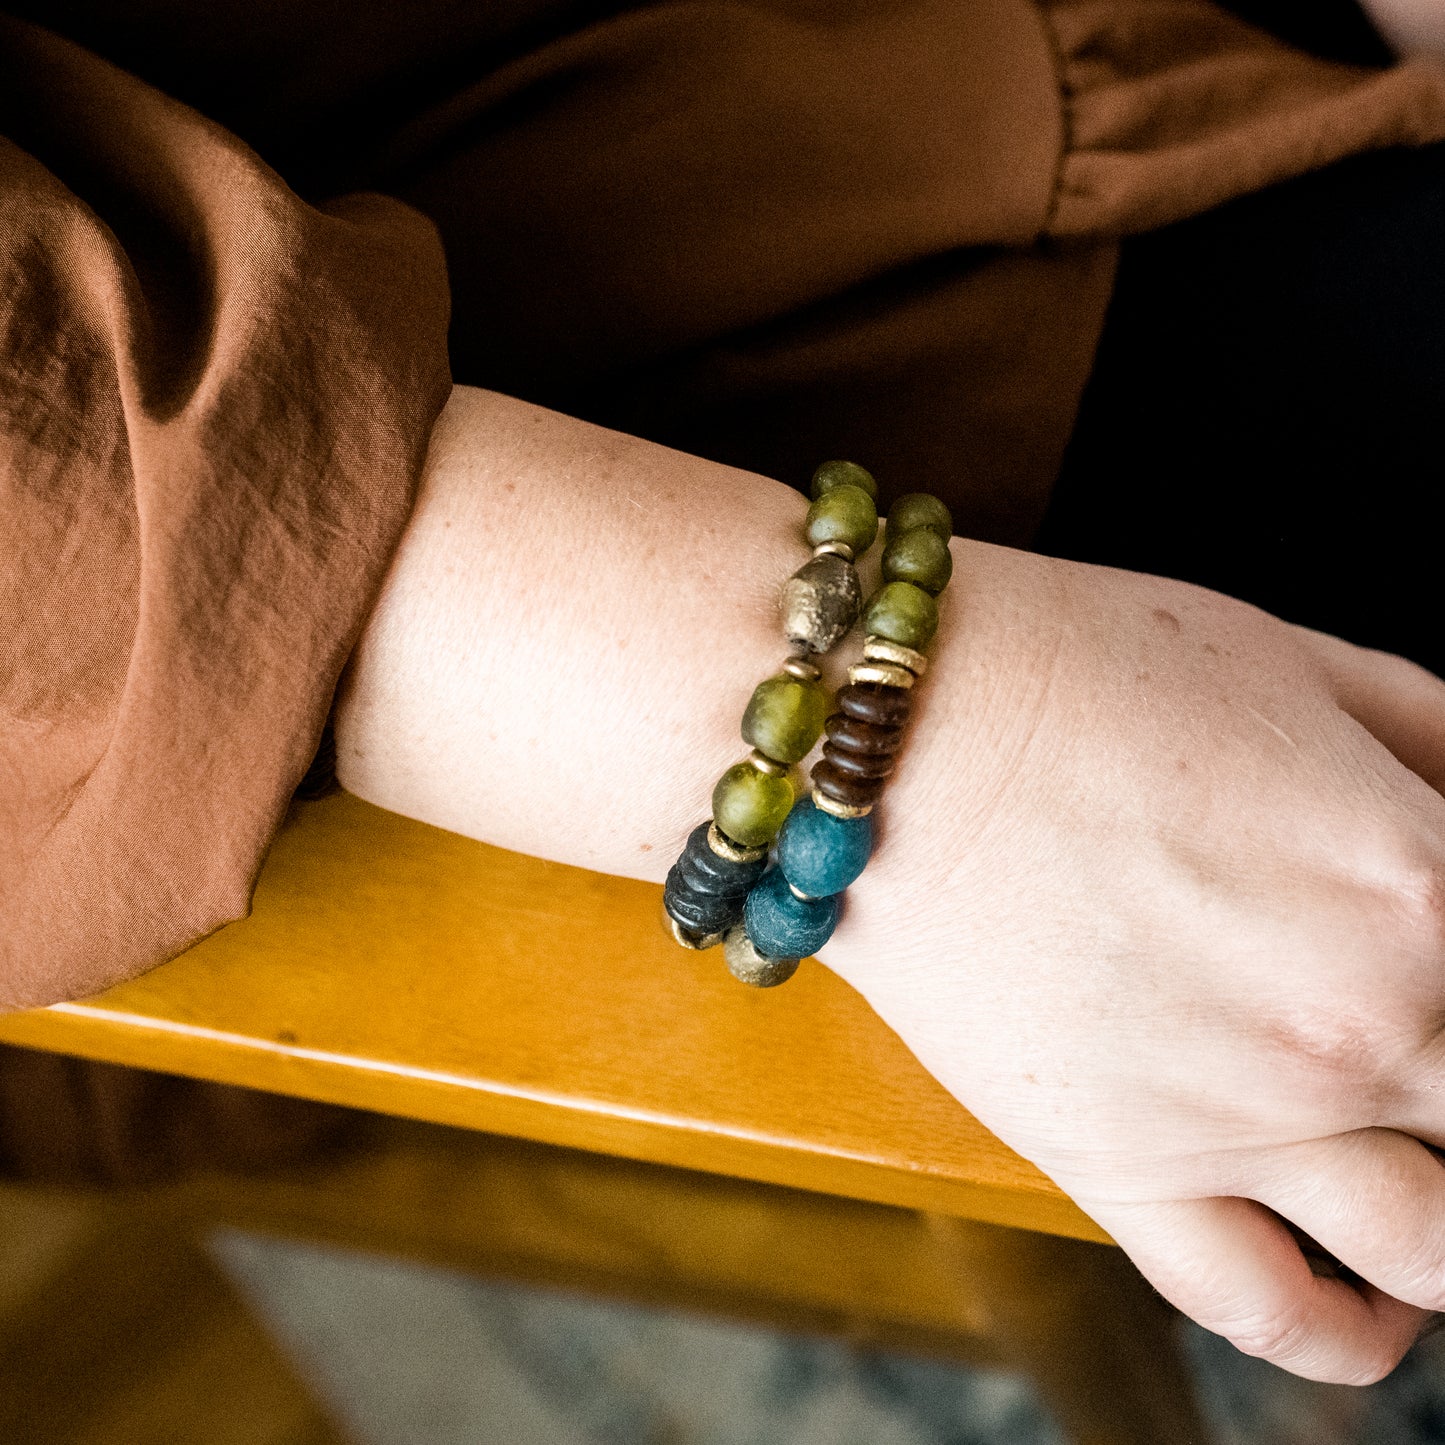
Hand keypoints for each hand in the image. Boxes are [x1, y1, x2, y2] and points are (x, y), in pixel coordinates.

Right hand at [823, 540, 1444, 1382]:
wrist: (882, 738)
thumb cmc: (1065, 670)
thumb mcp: (1285, 658)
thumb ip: (1430, 735)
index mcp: (1421, 881)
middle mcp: (1361, 1022)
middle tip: (1415, 1042)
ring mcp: (1246, 1119)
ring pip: (1444, 1250)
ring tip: (1422, 1173)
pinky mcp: (1124, 1170)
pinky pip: (1277, 1314)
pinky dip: (1352, 1336)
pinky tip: (1368, 1308)